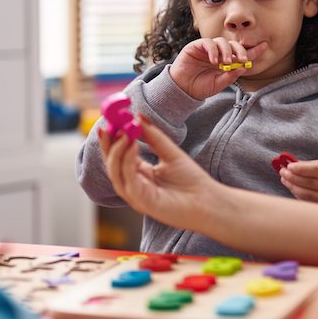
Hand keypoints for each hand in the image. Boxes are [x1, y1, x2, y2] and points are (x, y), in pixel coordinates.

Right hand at [99, 114, 216, 227]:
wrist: (209, 202)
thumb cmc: (192, 181)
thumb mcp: (171, 153)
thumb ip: (153, 136)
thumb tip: (138, 116)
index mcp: (139, 174)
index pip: (118, 155)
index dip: (112, 139)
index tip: (111, 119)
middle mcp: (134, 185)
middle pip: (111, 164)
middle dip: (108, 144)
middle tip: (110, 124)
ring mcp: (136, 195)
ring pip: (115, 172)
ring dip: (117, 151)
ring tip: (124, 133)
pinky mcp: (142, 202)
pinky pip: (129, 180)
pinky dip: (127, 162)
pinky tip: (133, 145)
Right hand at [169, 37, 267, 99]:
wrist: (183, 90)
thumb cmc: (200, 87)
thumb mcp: (219, 84)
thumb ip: (231, 76)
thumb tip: (244, 67)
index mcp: (226, 62)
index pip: (242, 54)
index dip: (253, 50)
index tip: (265, 46)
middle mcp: (218, 53)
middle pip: (234, 45)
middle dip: (241, 50)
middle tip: (243, 59)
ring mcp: (207, 49)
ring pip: (222, 42)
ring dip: (227, 51)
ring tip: (226, 62)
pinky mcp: (196, 46)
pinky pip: (208, 43)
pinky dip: (213, 50)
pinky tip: (214, 60)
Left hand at [279, 159, 317, 206]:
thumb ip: (313, 165)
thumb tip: (292, 165)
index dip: (302, 168)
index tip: (289, 166)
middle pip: (310, 183)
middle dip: (294, 177)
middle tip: (283, 171)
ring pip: (307, 194)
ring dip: (293, 186)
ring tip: (285, 179)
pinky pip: (308, 202)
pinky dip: (298, 194)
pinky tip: (292, 187)